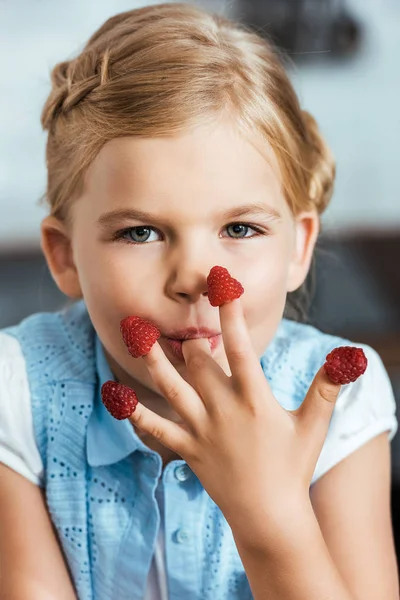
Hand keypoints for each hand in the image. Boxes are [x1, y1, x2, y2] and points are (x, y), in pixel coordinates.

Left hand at [124, 296, 342, 538]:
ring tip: (135, 332)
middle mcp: (223, 409)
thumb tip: (350, 357)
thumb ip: (326, 388)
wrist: (269, 516)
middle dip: (192, 334)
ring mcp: (201, 429)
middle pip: (199, 361)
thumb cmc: (294, 467)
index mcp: (254, 399)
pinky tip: (115, 396)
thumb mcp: (313, 425)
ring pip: (170, 387)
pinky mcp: (187, 449)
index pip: (240, 347)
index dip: (230, 313)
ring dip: (152, 358)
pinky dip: (134, 414)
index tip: (222, 283)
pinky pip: (155, 429)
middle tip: (188, 318)